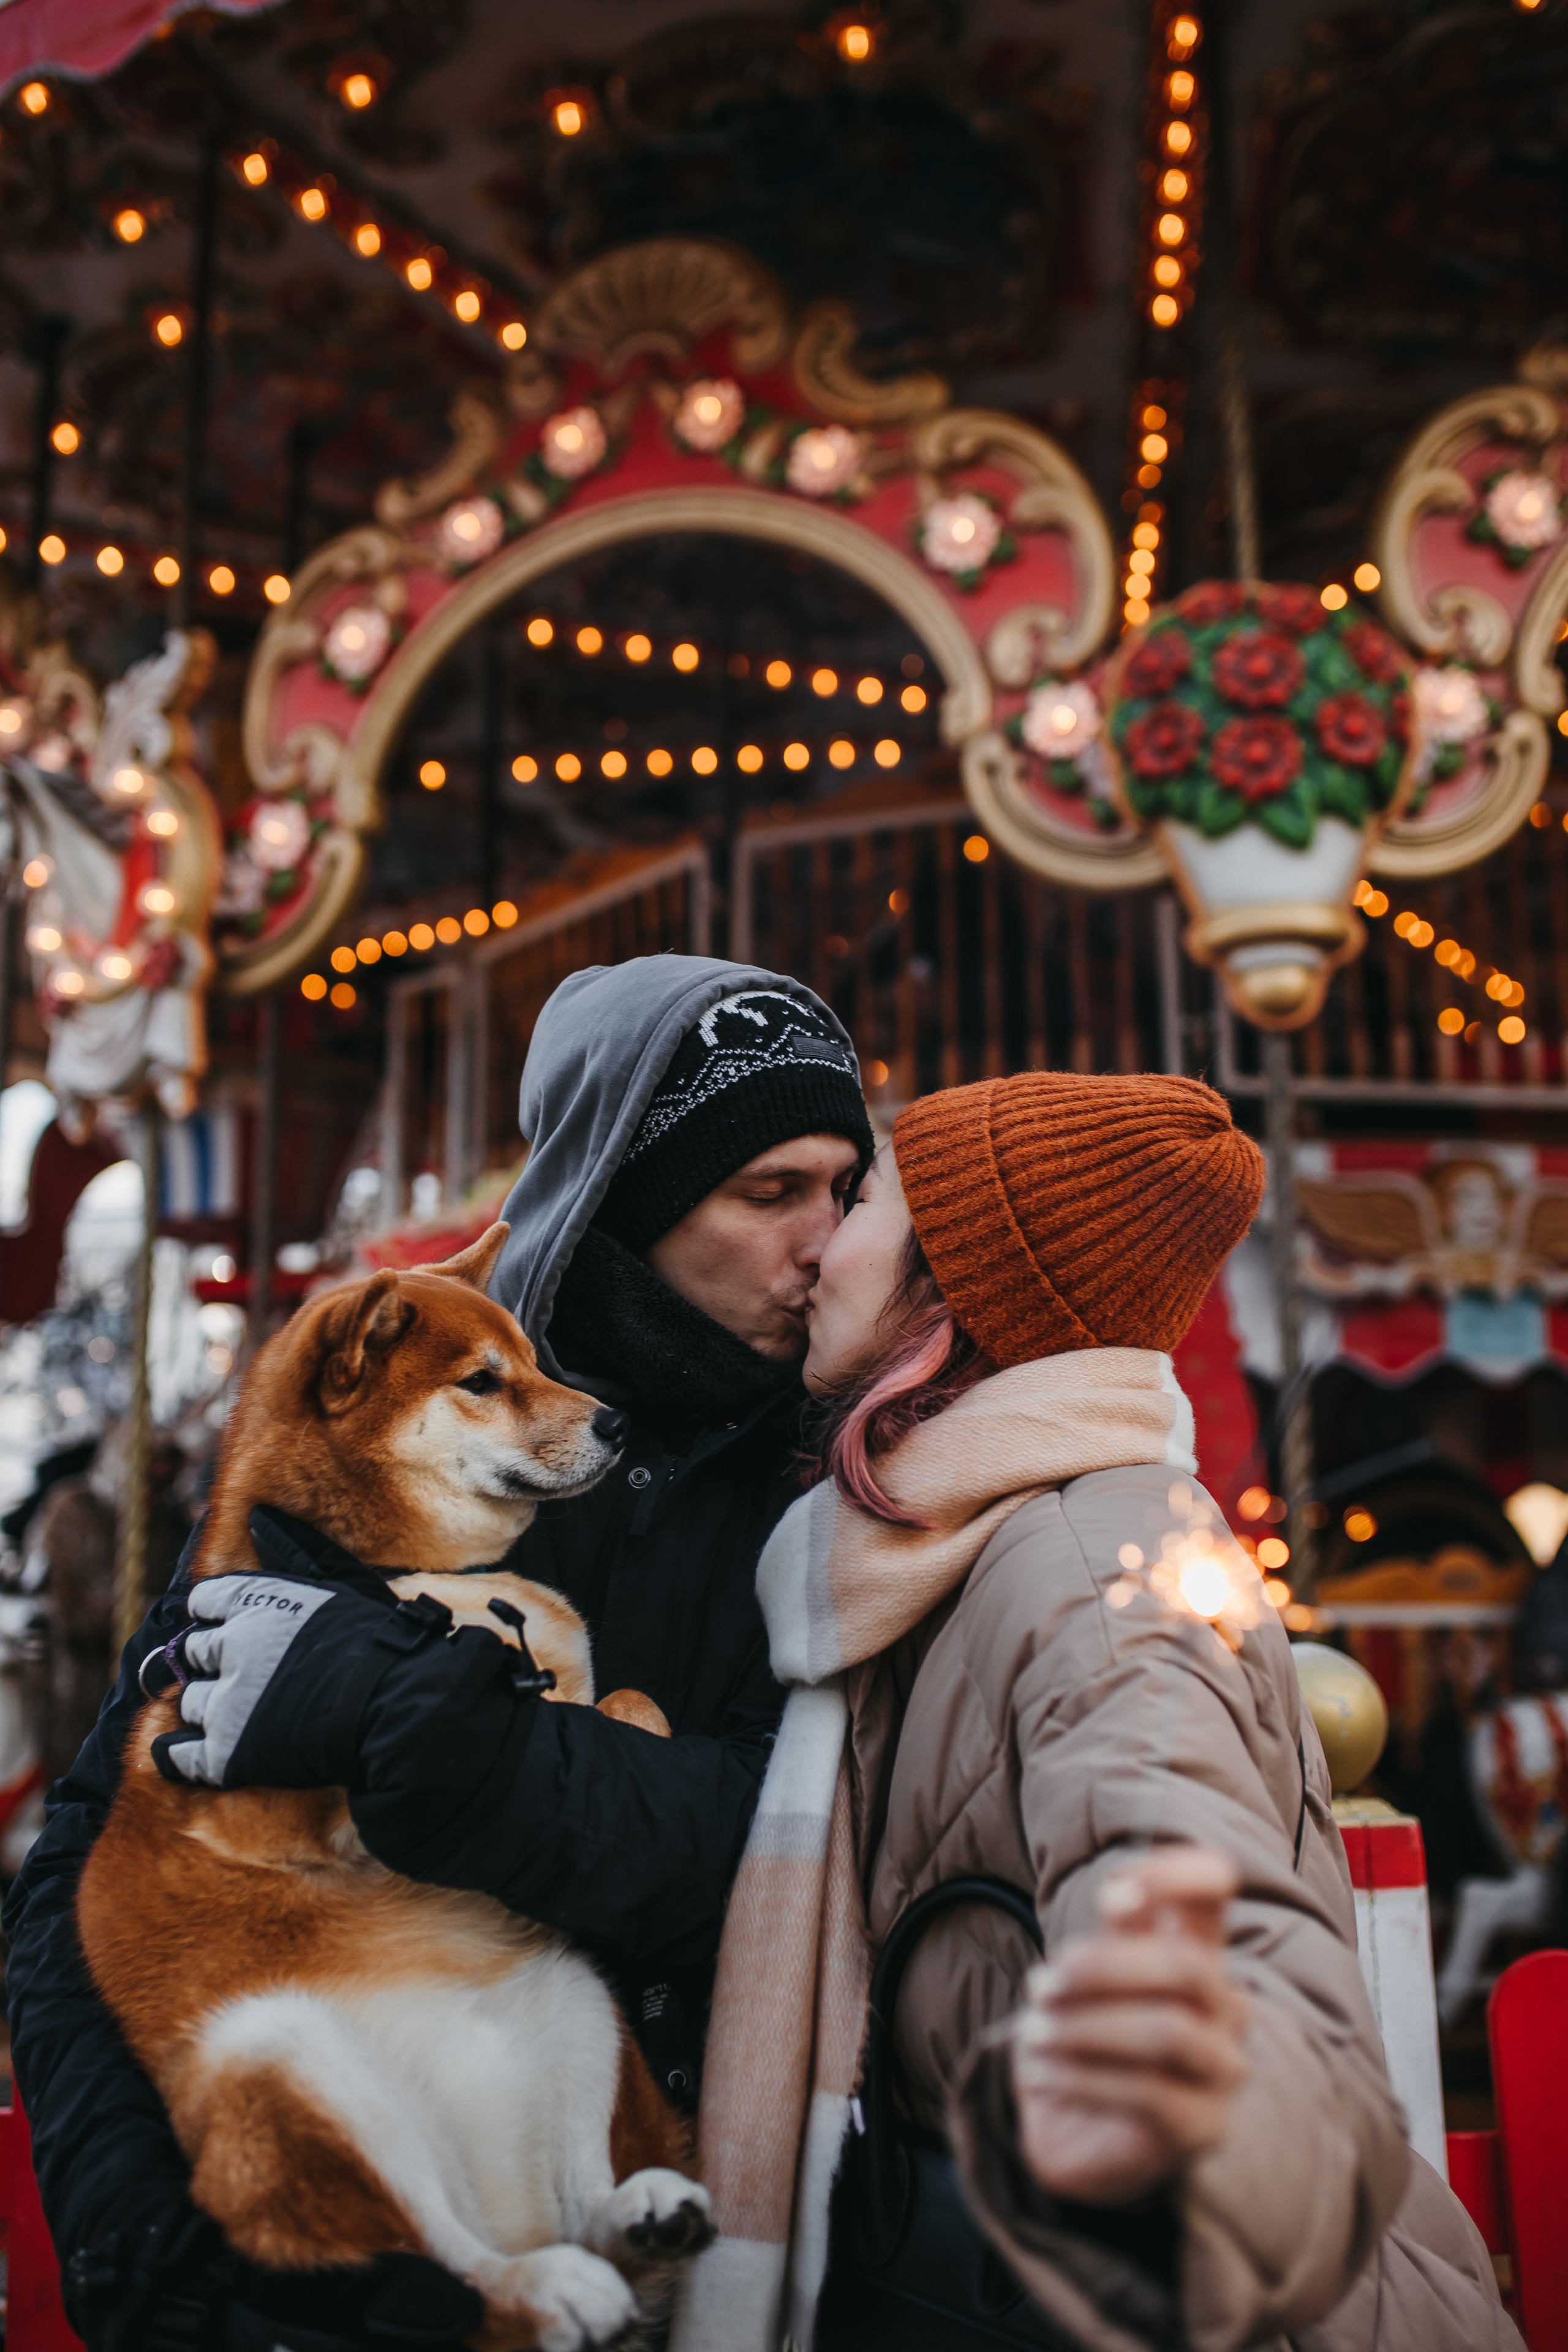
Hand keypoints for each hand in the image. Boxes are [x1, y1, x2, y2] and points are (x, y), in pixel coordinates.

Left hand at [151, 1508, 418, 1789]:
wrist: (393, 1706)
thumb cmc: (377, 1640)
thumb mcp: (339, 1580)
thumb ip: (293, 1548)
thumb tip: (258, 1516)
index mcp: (251, 1603)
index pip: (204, 1601)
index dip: (215, 1615)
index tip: (226, 1625)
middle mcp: (228, 1649)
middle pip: (195, 1652)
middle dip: (210, 1660)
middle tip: (238, 1671)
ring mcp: (224, 1703)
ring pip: (190, 1701)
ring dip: (206, 1706)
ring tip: (235, 1713)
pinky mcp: (226, 1755)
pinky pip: (177, 1756)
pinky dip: (174, 1754)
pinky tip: (177, 1752)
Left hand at [1010, 1846, 1248, 2205]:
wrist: (1074, 2128)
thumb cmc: (1086, 2032)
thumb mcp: (1090, 1973)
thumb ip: (1113, 1933)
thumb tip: (1121, 1894)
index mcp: (1199, 1949)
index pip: (1215, 1888)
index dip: (1173, 1875)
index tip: (1111, 1896)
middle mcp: (1226, 2006)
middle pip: (1187, 1966)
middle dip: (1101, 1970)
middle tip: (1039, 1985)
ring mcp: (1223, 2069)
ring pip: (1170, 2032)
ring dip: (1085, 2027)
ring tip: (1032, 2033)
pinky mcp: (1203, 2127)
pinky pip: (1149, 2092)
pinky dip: (1080, 2077)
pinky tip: (1038, 2074)